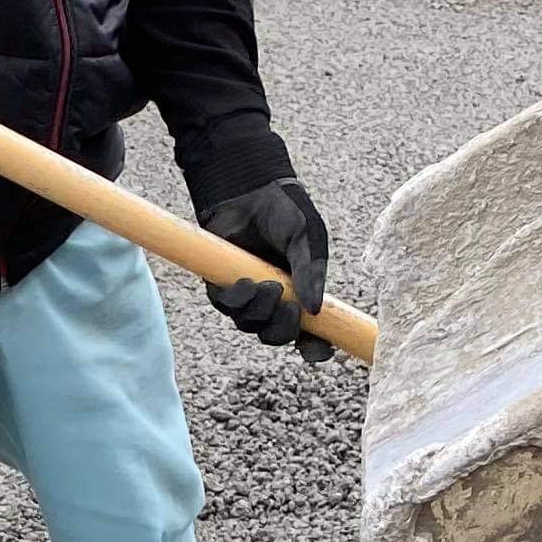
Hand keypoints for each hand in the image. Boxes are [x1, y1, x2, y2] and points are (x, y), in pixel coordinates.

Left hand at [195, 174, 334, 359]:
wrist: (251, 191)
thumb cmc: (285, 214)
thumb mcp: (307, 239)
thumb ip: (310, 272)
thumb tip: (315, 309)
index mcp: (301, 294)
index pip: (309, 333)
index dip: (315, 348)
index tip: (321, 350)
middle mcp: (274, 300)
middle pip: (277, 336)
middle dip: (284, 330)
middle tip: (291, 308)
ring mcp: (247, 296)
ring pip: (250, 325)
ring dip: (261, 312)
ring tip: (268, 285)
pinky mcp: (221, 287)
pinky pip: (227, 308)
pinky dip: (238, 300)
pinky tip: (247, 282)